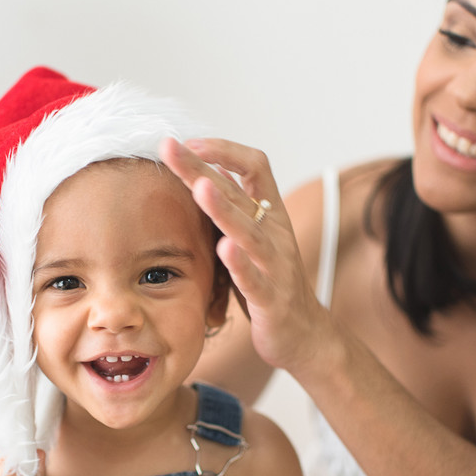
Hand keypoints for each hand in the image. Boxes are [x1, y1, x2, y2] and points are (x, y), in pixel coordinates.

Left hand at [160, 137, 332, 371]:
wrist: (305, 334)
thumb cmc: (272, 283)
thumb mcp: (254, 239)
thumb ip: (236, 206)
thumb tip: (213, 169)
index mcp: (271, 216)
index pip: (254, 167)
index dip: (223, 150)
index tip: (188, 141)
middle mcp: (276, 234)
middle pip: (239, 192)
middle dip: (202, 168)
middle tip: (170, 147)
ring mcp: (276, 266)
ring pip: (250, 232)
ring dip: (224, 209)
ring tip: (200, 188)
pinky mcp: (272, 299)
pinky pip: (255, 279)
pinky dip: (240, 264)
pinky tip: (224, 249)